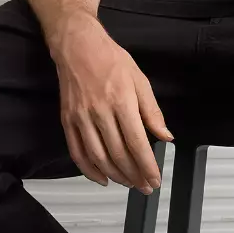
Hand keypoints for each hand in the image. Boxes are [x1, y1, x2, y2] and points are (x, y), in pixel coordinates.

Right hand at [49, 16, 172, 192]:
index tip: (155, 179)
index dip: (147, 166)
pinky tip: (102, 178)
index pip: (137, 143)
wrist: (78, 45)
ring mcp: (81, 118)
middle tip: (145, 186)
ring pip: (98, 157)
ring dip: (115, 176)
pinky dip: (89, 170)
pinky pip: (77, 152)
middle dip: (134, 175)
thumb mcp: (140, 80)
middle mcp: (100, 112)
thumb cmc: (110, 59)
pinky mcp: (67, 120)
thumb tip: (166, 136)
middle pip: (118, 154)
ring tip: (129, 184)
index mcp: (121, 101)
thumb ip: (152, 111)